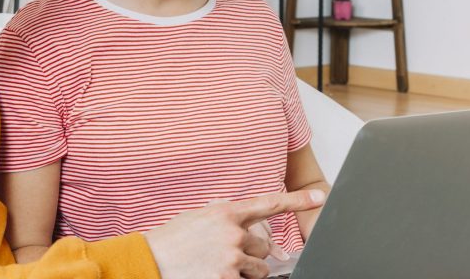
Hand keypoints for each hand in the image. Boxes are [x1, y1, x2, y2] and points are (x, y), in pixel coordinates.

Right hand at [144, 189, 324, 278]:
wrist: (150, 260)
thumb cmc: (173, 239)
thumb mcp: (199, 217)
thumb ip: (225, 217)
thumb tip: (244, 222)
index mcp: (225, 212)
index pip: (268, 204)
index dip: (297, 200)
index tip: (319, 198)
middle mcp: (232, 233)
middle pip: (263, 247)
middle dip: (250, 253)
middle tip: (225, 255)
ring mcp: (231, 258)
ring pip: (259, 269)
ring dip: (244, 271)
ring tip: (217, 266)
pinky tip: (213, 274)